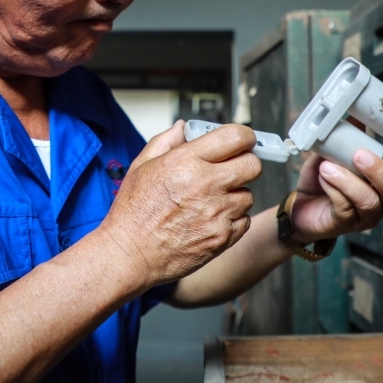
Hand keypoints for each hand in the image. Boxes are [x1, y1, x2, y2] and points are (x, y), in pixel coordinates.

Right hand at [97, 121, 260, 287]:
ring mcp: (217, 212)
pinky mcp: (223, 237)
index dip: (244, 137)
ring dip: (236, 194)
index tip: (242, 141)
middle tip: (232, 168)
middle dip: (245, 163)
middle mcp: (205, 184)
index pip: (236, 136)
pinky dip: (233, 219)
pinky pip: (244, 221)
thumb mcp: (141, 166)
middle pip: (253, 165)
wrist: (130, 254)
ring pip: (248, 195)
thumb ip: (165, 141)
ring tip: (212, 199)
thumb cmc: (133, 213)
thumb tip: (182, 128)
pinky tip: (211, 219)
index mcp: (185, 161)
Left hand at [288, 136, 382, 243]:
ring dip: (348, 180)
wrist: (301, 205)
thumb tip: (356, 114)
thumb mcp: (335, 153)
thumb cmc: (324, 178)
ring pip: (368, 200)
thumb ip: (347, 137)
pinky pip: (344, 207)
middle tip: (359, 155)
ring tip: (328, 166)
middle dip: (378, 170)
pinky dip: (333, 189)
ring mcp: (366, 215)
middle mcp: (382, 200)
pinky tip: (323, 177)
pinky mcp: (345, 224)